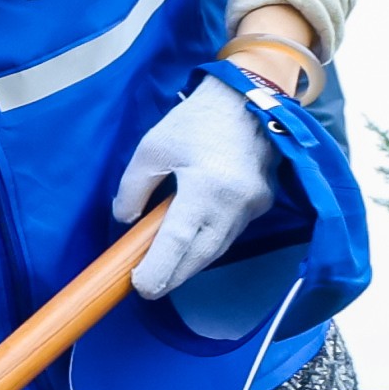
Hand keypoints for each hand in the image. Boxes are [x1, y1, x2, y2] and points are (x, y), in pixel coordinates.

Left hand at [110, 77, 280, 298]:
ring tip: (161, 273)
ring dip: (189, 265)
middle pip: (201, 256)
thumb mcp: (151, 148)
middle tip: (146, 289)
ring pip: (217, 249)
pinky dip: (206, 246)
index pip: (179, 241)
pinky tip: (187, 250)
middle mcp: (236, 203)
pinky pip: (230, 234)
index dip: (158, 269)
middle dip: (173, 276)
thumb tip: (126, 221)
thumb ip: (133, 188)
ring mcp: (254, 206)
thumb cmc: (195, 122)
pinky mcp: (262, 204)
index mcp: (208, 188)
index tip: (138, 286)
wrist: (248, 100)